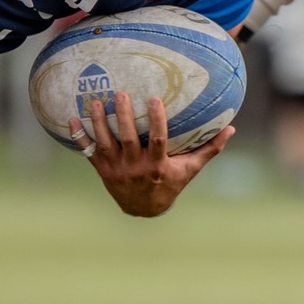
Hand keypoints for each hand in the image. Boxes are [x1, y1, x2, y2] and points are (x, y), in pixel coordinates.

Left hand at [72, 91, 233, 217]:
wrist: (144, 210)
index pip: (157, 140)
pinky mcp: (102, 170)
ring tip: (96, 101)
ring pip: (105, 143)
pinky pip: (88, 152)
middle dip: (124, 116)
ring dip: (99, 122)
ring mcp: (116, 170)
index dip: (156, 120)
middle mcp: (135, 168)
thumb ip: (209, 149)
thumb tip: (231, 129)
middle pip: (127, 139)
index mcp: (157, 166)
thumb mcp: (190, 169)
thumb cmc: (170, 184)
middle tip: (121, 94)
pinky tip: (72, 118)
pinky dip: (79, 136)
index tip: (154, 98)